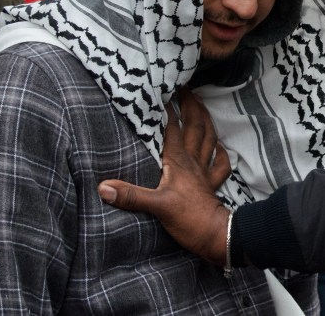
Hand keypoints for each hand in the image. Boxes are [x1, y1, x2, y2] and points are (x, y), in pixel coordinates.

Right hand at [98, 87, 232, 263]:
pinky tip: (220, 146)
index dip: (169, 111)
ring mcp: (204, 172)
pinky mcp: (211, 185)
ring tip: (202, 105)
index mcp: (178, 161)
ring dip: (206, 121)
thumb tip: (102, 187)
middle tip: (188, 88)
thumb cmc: (187, 218)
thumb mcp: (156, 206)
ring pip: (208, 139)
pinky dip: (221, 152)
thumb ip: (131, 195)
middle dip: (191, 106)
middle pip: (195, 127)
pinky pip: (220, 164)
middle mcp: (193, 162)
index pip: (173, 129)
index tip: (165, 91)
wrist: (215, 235)